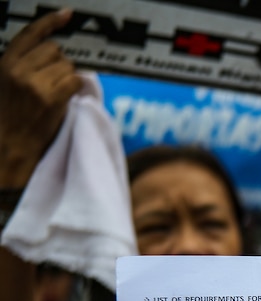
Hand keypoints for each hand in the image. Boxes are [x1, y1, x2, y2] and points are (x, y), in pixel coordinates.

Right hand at [0, 8, 81, 187]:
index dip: (50, 22)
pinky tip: (65, 99)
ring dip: (68, 77)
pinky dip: (75, 88)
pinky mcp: (50, 97)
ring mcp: (34, 83)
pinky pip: (74, 80)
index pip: (30, 34)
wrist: (8, 146)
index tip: (67, 14)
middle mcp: (17, 69)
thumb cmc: (10, 117)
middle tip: (55, 81)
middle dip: (60, 63)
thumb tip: (54, 52)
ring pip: (67, 65)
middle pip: (55, 50)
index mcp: (5, 62)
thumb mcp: (7, 83)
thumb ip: (23, 65)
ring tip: (56, 94)